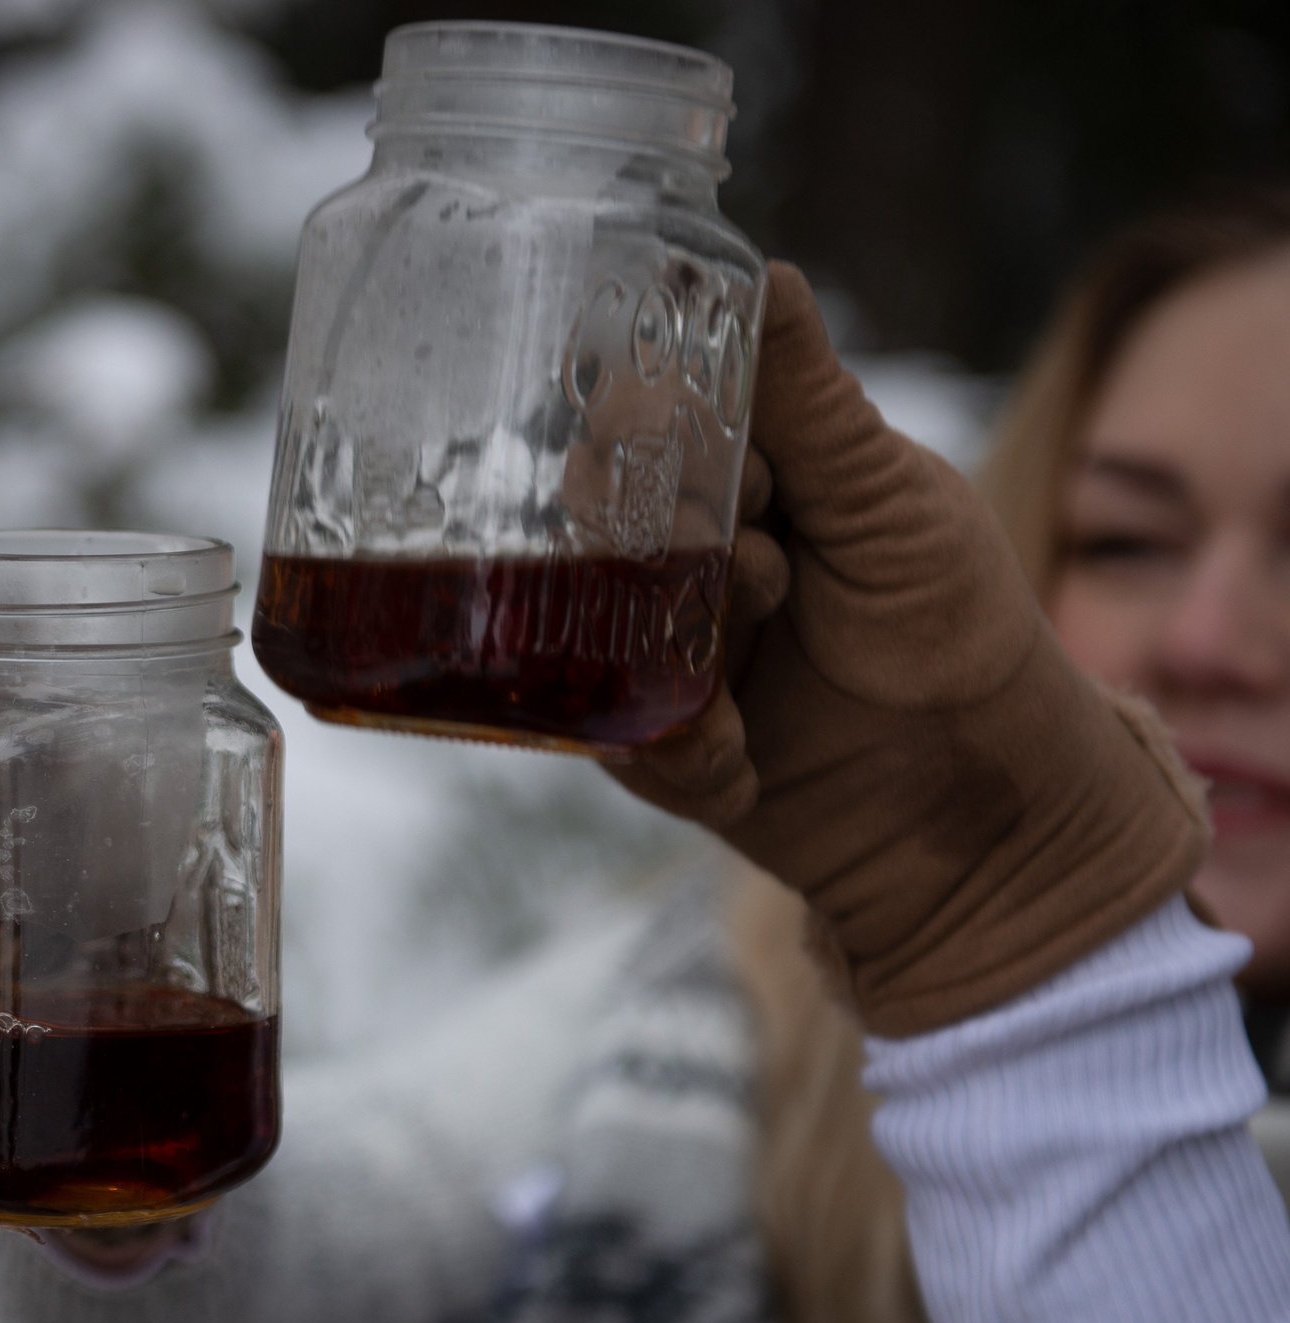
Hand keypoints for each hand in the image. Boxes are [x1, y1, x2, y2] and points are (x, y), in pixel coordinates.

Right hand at [611, 262, 1208, 1035]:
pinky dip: (681, 754)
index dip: (664, 438)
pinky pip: (615, 737)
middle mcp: (687, 554)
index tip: (744, 482)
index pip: (643, 420)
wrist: (985, 804)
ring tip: (744, 693)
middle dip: (667, 557)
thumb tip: (763, 266)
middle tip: (762, 586)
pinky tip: (745, 762)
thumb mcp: (889, 502)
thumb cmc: (956, 629)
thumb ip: (810, 402)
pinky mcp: (656, 744)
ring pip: (589, 630)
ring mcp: (662, 649)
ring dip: (673, 660)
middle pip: (592, 520)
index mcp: (744, 476)